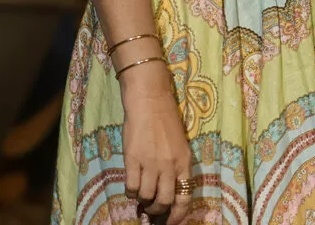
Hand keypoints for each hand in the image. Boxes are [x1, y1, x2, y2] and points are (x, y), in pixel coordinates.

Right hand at [120, 61, 195, 223]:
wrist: (150, 102)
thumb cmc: (166, 122)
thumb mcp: (180, 145)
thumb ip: (175, 167)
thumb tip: (168, 190)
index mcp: (185, 162)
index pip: (185, 197)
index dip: (178, 216)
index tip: (171, 224)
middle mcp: (170, 165)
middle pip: (165, 201)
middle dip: (157, 211)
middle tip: (151, 211)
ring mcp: (151, 163)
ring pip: (146, 196)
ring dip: (143, 201)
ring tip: (141, 196)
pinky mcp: (133, 160)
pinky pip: (131, 187)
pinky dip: (130, 191)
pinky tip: (131, 186)